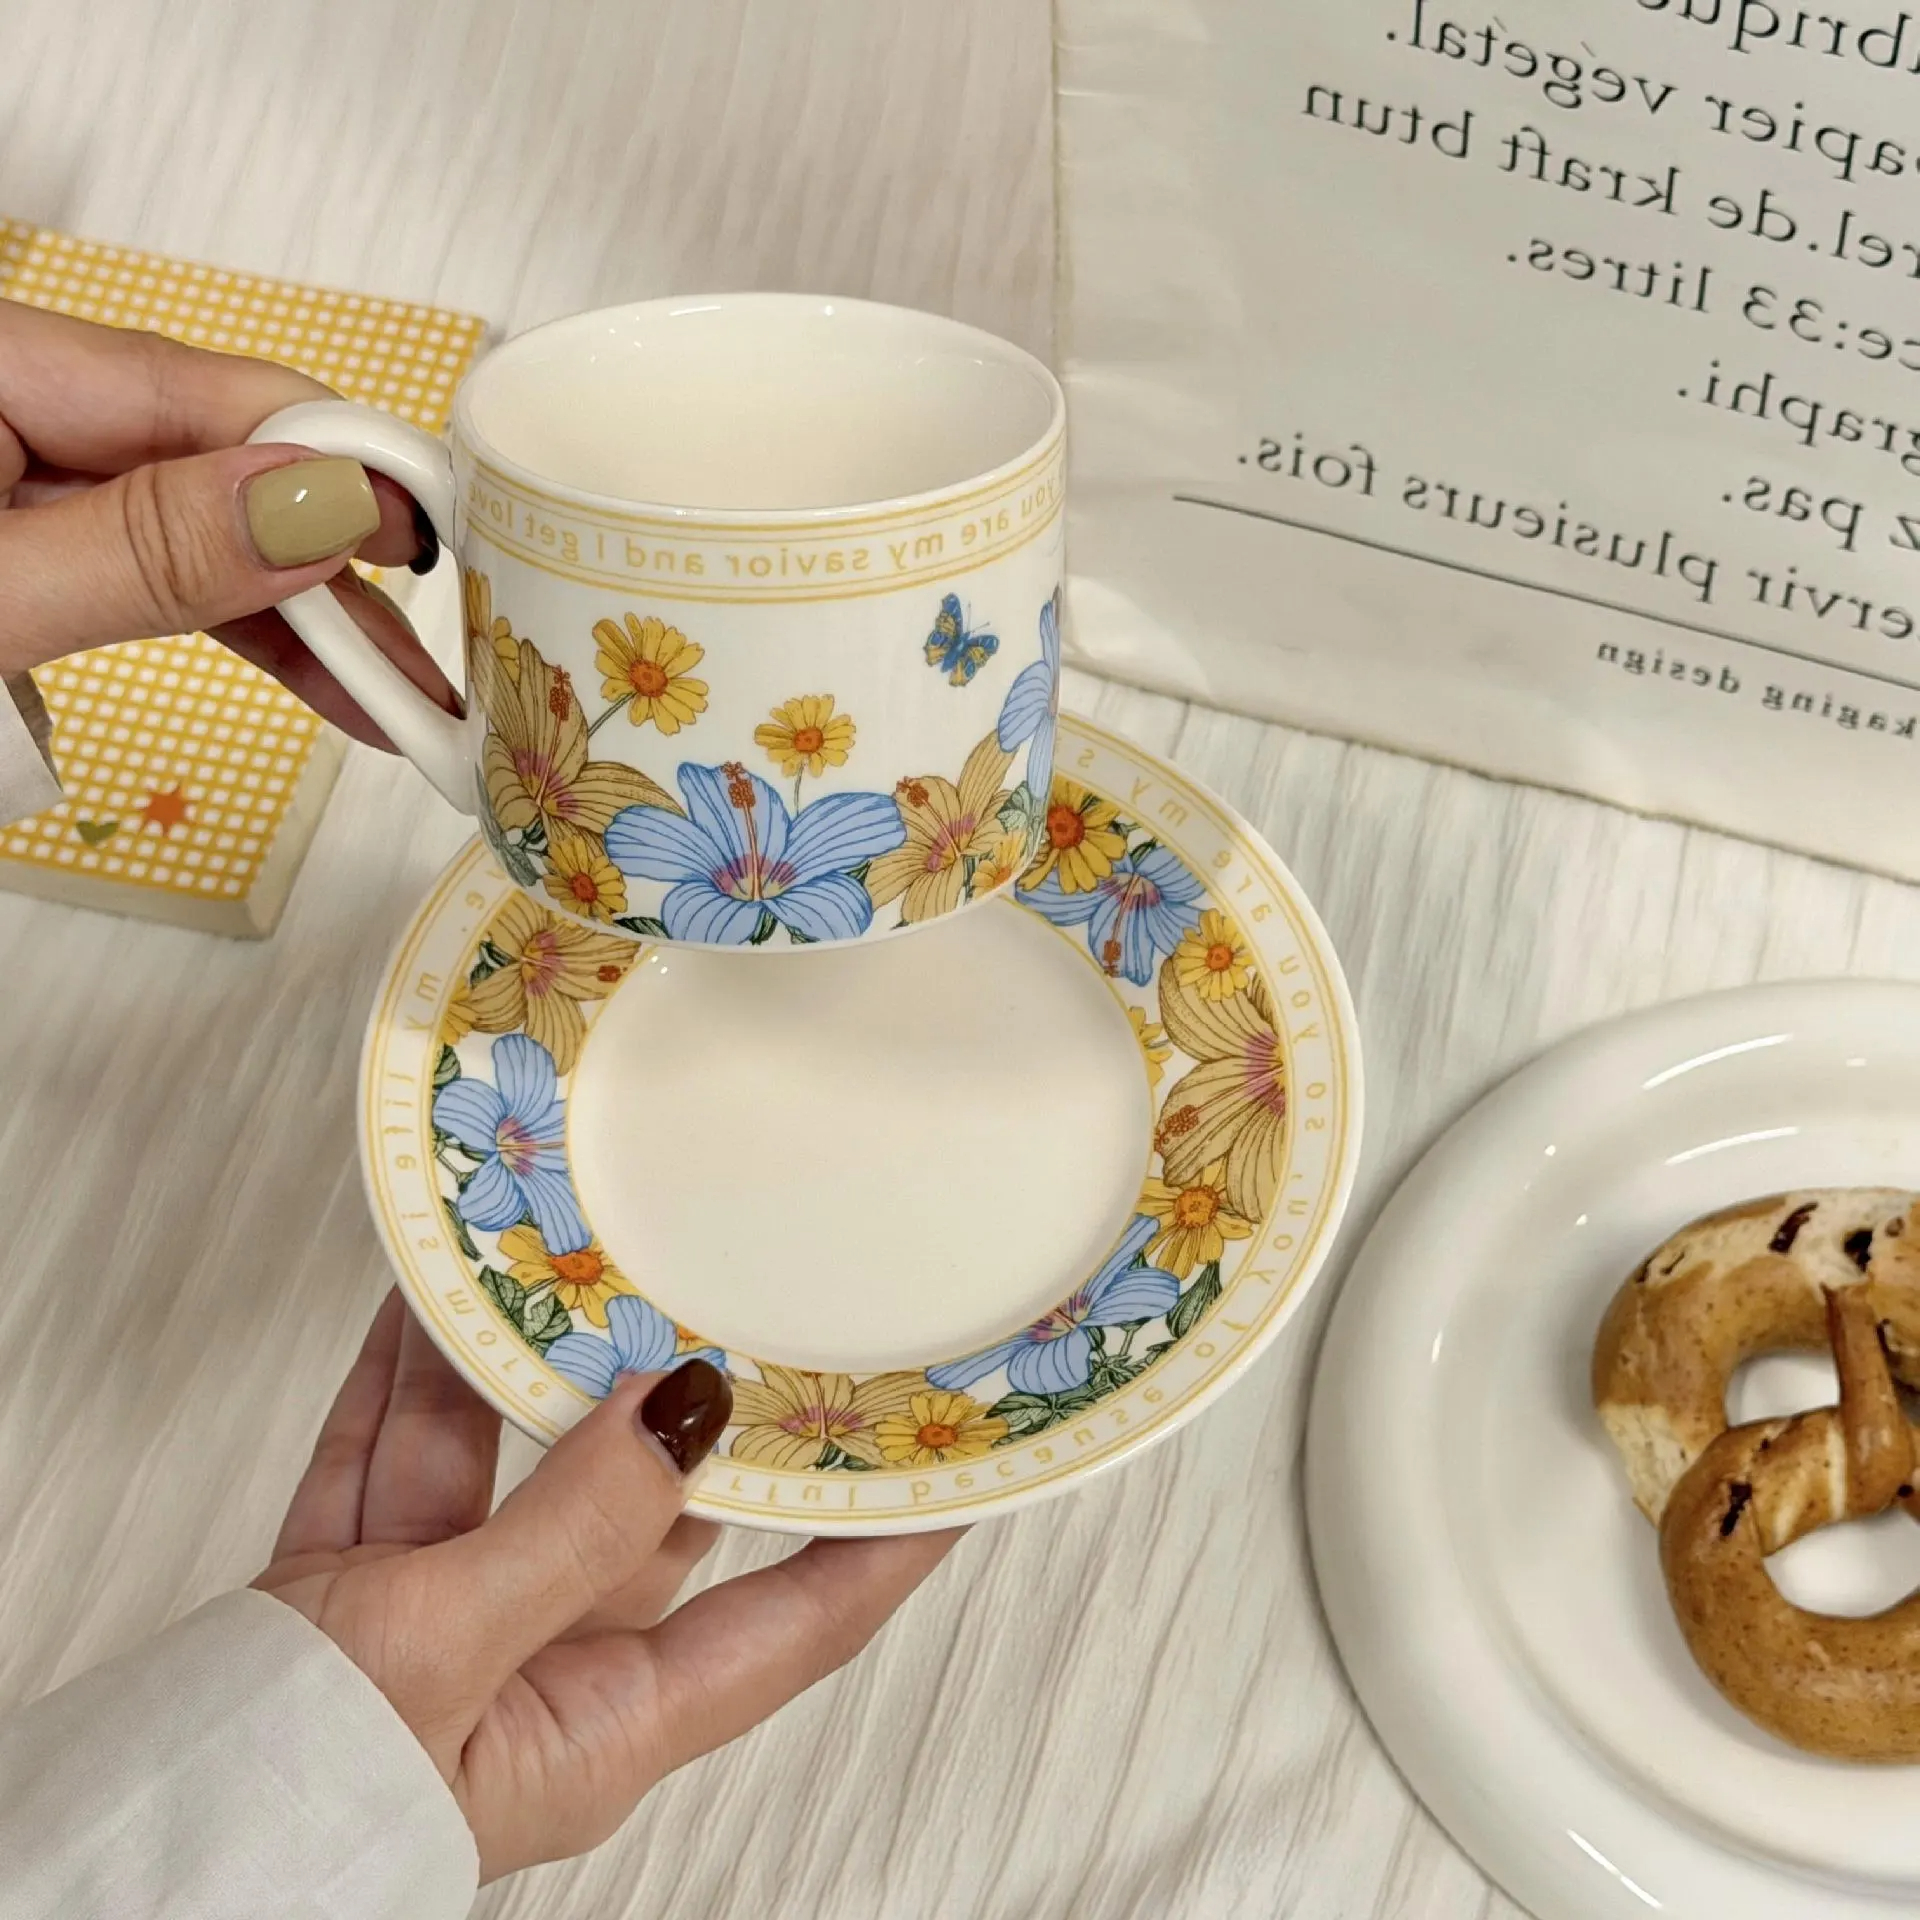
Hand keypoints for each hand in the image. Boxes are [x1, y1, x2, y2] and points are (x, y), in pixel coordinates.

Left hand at [0, 297, 455, 744]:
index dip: (338, 457)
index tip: (436, 534)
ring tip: (403, 688)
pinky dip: (230, 618)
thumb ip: (152, 546)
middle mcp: (20, 396)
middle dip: (337, 547)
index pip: (210, 391)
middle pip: (220, 457)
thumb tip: (330, 503)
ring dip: (301, 607)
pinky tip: (319, 668)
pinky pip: (155, 562)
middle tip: (450, 622)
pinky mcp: (29, 530)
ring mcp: (23, 466)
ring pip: (200, 521)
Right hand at [255, 1293, 957, 1881]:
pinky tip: (429, 1296)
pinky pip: (399, 1459)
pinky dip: (407, 1380)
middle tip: (727, 1298)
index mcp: (606, 1723)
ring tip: (565, 1262)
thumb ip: (571, 1526)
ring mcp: (446, 1623)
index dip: (883, 1541)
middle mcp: (543, 1669)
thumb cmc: (282, 1798)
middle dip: (674, 1408)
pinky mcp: (352, 1586)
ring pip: (510, 1468)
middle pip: (647, 1517)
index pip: (796, 1621)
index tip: (951, 1458)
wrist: (106, 1845)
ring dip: (521, 1368)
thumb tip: (682, 1412)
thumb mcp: (449, 1649)